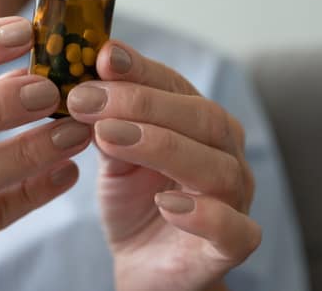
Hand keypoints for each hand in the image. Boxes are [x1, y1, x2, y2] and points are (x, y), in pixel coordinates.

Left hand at [67, 40, 259, 290]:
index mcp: (199, 123)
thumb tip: (86, 85)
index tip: (102, 56)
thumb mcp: (113, 153)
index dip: (140, 69)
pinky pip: (233, 229)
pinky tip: (165, 204)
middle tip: (87, 99)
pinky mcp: (232, 245)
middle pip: (203, 118)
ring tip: (109, 137)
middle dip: (142, 104)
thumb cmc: (136, 201)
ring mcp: (235, 200)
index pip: (176, 85)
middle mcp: (225, 154)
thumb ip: (107, 121)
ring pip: (217, 168)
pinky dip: (204, 215)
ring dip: (160, 147)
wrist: (145, 264)